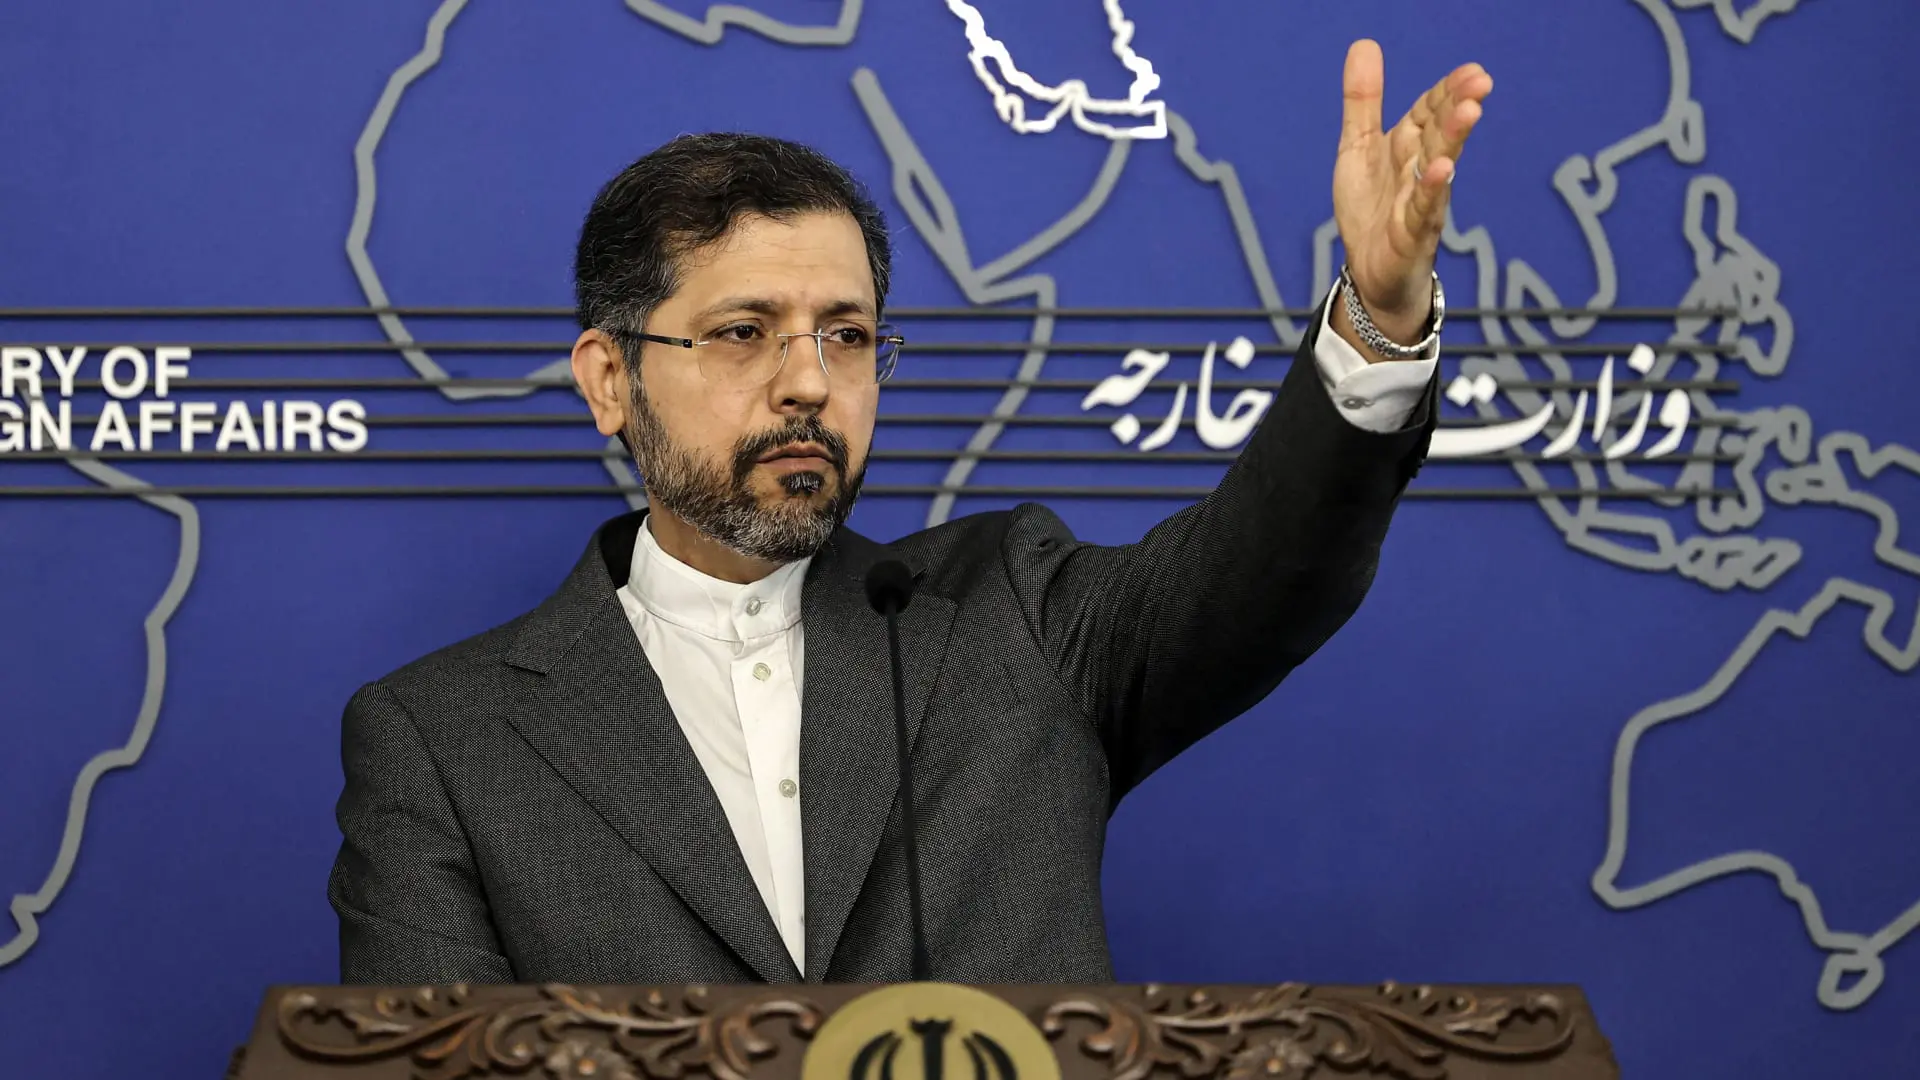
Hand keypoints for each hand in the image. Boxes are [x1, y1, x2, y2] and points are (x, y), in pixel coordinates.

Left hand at [1332, 40, 1491, 345]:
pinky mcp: (1410, 234)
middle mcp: (1421, 170)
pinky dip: (1431, 189)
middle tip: (1481, 81)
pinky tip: (1440, 169)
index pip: (1430, 111)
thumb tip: (1365, 44)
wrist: (1371, 273)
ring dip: (1453, 139)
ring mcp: (1420, 202)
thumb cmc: (1372, 209)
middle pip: (1440, 133)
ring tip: (1469, 112)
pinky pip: (1422, 209)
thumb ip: (1363, 101)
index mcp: (1408, 146)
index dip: (1447, 90)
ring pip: (1438, 166)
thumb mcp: (1358, 148)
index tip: (1471, 70)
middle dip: (1458, 106)